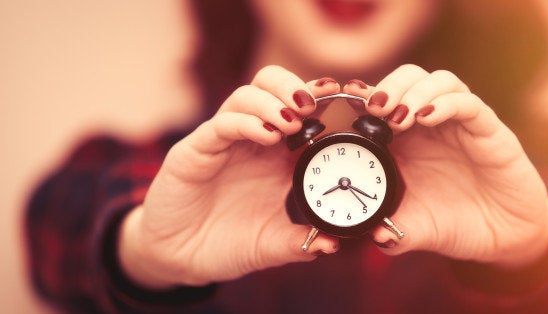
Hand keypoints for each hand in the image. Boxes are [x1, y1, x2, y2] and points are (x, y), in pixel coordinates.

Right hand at [118, 66, 340, 288]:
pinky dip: (245, 122)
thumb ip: (299, 244)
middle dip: (295, 86)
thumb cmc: (226, 244)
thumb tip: (332, 244)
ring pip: (246, 96)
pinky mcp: (197, 149)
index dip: (323, 100)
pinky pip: (220, 124)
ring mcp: (224, 142)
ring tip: (292, 121)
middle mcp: (253, 141)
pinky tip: (265, 134)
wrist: (179, 257)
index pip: (302, 112)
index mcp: (277, 156)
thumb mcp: (269, 246)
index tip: (347, 99)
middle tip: (314, 102)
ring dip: (272, 102)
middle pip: (273, 88)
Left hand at [343, 65, 547, 267]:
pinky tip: (429, 117)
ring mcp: (459, 123)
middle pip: (408, 78)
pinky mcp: (488, 129)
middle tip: (374, 108)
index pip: (382, 100)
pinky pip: (469, 104)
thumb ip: (390, 232)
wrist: (503, 236)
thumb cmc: (454, 223)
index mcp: (405, 140)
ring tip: (401, 115)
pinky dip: (447, 103)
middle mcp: (430, 124)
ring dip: (415, 91)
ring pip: (439, 80)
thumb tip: (372, 235)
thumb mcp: (415, 229)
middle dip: (389, 86)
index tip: (345, 99)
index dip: (363, 95)